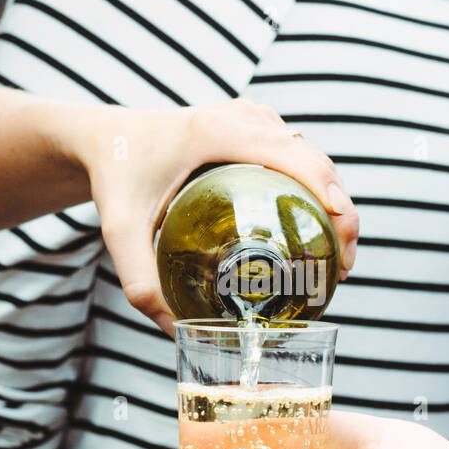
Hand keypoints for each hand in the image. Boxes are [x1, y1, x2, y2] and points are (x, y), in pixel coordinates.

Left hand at [72, 100, 359, 333]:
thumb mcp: (120, 231)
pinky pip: (295, 151)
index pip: (294, 157)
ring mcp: (249, 116)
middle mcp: (240, 117)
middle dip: (342, 208)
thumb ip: (141, 282)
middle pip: (314, 157)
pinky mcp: (250, 124)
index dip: (330, 194)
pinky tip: (311, 226)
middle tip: (345, 263)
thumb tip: (176, 333)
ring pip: (310, 153)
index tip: (345, 239)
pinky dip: (314, 185)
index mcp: (216, 132)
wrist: (103, 137)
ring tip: (337, 251)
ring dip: (333, 197)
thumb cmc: (114, 177)